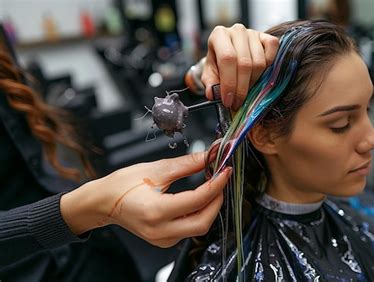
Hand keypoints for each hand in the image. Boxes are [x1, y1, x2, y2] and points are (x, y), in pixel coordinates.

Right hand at [60, 152, 231, 247]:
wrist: (103, 202)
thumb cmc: (122, 185)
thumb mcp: (156, 169)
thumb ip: (187, 164)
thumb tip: (209, 156)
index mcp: (155, 212)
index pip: (198, 200)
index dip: (216, 184)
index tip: (225, 170)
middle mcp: (160, 231)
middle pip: (204, 221)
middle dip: (217, 199)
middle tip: (221, 179)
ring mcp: (163, 239)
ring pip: (199, 227)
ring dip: (209, 206)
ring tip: (210, 185)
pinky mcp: (165, 240)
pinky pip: (190, 228)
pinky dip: (199, 213)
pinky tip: (198, 198)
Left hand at [202, 23, 278, 110]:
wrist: (230, 51)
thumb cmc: (219, 63)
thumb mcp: (210, 73)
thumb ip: (210, 83)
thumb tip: (213, 93)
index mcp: (219, 35)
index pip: (227, 59)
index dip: (229, 83)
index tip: (229, 101)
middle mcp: (237, 31)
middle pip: (244, 63)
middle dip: (241, 88)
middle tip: (237, 103)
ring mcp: (254, 33)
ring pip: (259, 62)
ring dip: (253, 82)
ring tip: (245, 91)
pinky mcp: (267, 37)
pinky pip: (272, 52)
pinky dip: (268, 67)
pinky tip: (258, 74)